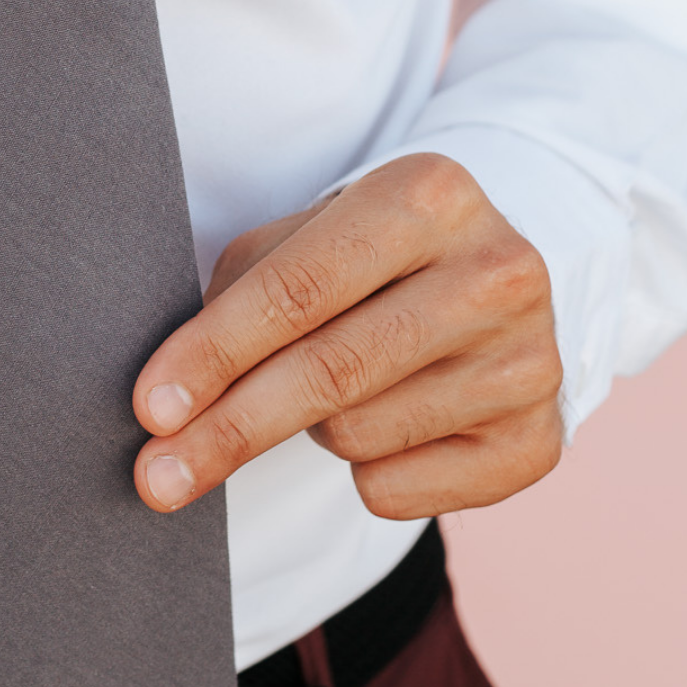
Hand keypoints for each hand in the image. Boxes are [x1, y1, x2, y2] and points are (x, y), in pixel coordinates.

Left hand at [131, 154, 563, 519]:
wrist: (494, 277)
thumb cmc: (368, 254)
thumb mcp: (309, 233)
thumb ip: (243, 293)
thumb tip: (171, 400)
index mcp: (429, 194)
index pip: (300, 288)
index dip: (214, 352)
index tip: (149, 409)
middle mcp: (497, 273)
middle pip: (329, 373)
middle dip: (228, 430)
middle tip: (155, 476)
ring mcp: (530, 362)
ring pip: (356, 437)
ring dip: (311, 427)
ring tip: (339, 380)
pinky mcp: (538, 442)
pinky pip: (396, 492)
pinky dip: (362, 470)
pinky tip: (387, 420)